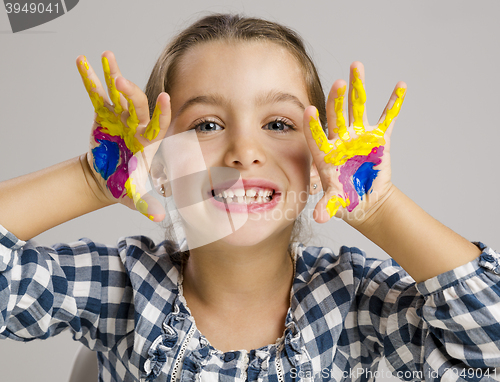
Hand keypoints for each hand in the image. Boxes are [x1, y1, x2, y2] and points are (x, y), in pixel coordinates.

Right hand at [76, 51, 170, 220]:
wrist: (109, 178)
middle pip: (137, 105)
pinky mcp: (104, 115)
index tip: (164, 97)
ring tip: (108, 56)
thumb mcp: (136, 195)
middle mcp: (137, 125)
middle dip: (129, 93)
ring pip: (119, 94)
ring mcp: (121, 118)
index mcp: (149, 142)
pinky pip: (96, 95)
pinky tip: (83, 61)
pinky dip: (90, 80)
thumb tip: (160, 216)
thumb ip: (147, 203)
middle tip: (119, 82)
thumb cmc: (126, 186)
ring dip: (113, 76)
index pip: (159, 124)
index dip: (162, 111)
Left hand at [304, 62, 405, 225]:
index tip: (309, 110)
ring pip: (357, 108)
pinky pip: (387, 118)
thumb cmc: (345, 200)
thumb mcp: (335, 202)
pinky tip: (400, 85)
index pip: (315, 135)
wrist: (364, 199)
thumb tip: (319, 218)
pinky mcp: (378, 137)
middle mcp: (339, 139)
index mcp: (324, 152)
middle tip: (338, 83)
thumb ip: (326, 206)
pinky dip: (394, 103)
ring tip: (356, 66)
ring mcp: (359, 135)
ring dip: (358, 88)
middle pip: (335, 114)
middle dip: (336, 98)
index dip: (312, 124)